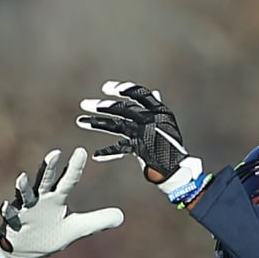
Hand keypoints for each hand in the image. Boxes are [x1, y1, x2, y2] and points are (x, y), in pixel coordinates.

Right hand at [0, 147, 123, 257]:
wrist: (26, 252)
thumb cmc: (49, 234)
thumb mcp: (76, 229)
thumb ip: (97, 221)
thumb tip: (121, 216)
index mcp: (56, 199)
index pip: (67, 181)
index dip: (74, 167)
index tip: (81, 151)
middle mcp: (39, 200)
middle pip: (45, 180)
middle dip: (49, 167)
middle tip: (55, 153)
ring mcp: (24, 210)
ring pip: (24, 195)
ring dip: (23, 186)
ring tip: (22, 177)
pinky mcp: (12, 223)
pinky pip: (9, 216)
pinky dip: (8, 211)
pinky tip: (6, 207)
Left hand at [76, 80, 209, 205]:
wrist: (178, 169)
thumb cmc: (172, 145)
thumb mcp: (167, 123)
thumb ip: (157, 108)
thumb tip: (154, 92)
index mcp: (160, 110)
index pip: (140, 94)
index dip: (123, 89)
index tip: (105, 88)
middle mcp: (153, 119)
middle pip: (124, 108)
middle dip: (103, 106)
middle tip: (84, 104)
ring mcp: (146, 134)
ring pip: (117, 125)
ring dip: (97, 123)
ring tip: (80, 121)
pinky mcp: (141, 149)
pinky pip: (120, 148)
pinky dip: (108, 152)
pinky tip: (96, 155)